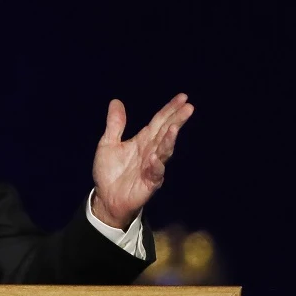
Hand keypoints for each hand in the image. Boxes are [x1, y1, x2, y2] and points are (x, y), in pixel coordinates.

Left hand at [91, 93, 193, 228]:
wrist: (106, 198)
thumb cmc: (109, 171)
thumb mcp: (107, 144)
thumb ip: (115, 124)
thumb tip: (116, 101)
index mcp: (142, 140)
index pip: (159, 121)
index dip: (170, 109)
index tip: (183, 97)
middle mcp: (151, 151)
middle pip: (166, 132)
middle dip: (177, 120)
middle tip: (189, 107)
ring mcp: (152, 166)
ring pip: (164, 151)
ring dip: (169, 140)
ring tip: (174, 127)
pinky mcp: (149, 182)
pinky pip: (155, 172)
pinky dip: (156, 164)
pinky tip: (155, 157)